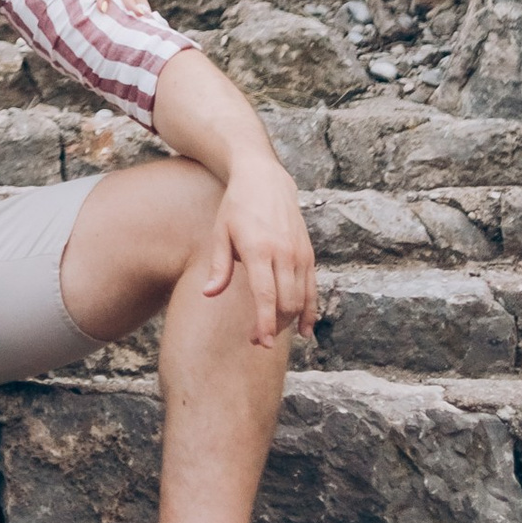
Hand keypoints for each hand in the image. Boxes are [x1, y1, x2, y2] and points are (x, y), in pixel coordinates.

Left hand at [202, 153, 317, 345]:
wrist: (265, 180)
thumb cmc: (237, 207)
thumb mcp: (220, 232)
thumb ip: (218, 266)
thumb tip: (208, 294)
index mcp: (259, 249)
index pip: (266, 295)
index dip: (264, 322)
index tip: (260, 342)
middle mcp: (284, 253)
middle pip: (286, 302)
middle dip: (274, 326)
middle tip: (256, 340)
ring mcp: (300, 254)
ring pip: (301, 299)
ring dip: (288, 321)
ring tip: (272, 333)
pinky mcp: (309, 254)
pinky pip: (313, 289)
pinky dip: (310, 311)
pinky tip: (304, 329)